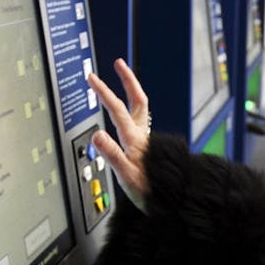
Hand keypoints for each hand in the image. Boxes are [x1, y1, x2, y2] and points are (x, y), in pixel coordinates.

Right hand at [88, 58, 152, 212]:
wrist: (172, 201)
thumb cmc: (150, 192)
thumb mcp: (126, 176)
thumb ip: (112, 154)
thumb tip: (97, 135)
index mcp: (134, 140)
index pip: (117, 110)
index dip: (104, 92)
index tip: (92, 78)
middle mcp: (143, 136)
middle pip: (137, 100)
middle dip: (127, 80)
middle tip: (118, 63)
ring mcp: (148, 140)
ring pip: (141, 108)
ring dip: (132, 91)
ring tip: (124, 78)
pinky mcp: (150, 146)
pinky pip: (141, 120)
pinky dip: (134, 108)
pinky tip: (130, 111)